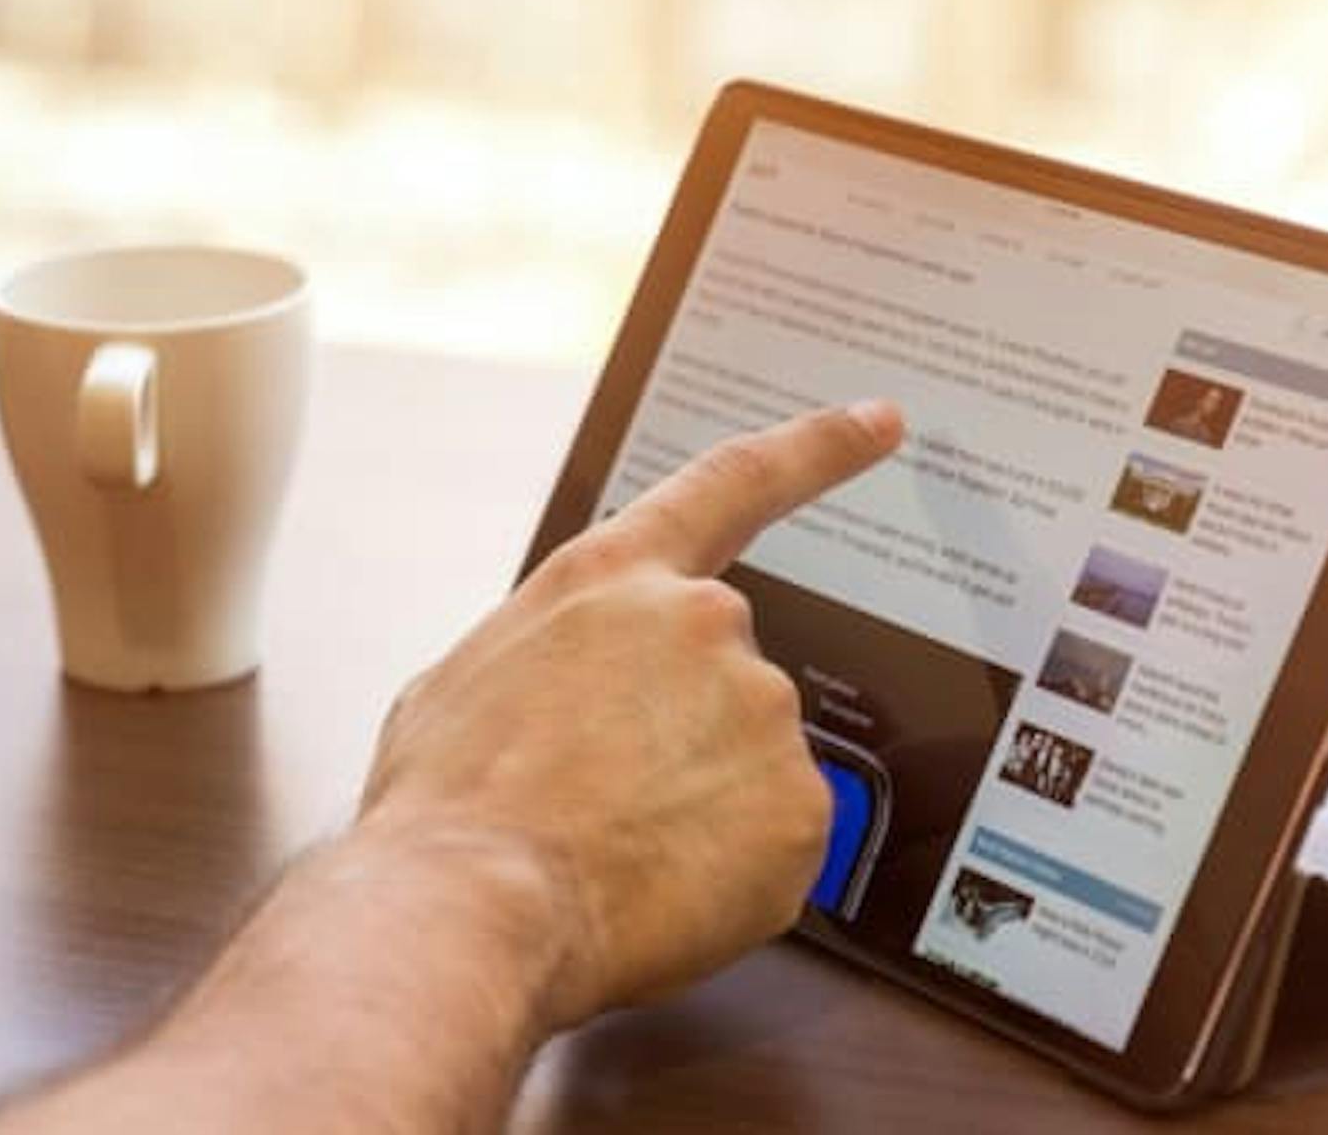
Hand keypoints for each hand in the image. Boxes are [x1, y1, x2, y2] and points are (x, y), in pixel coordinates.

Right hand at [356, 401, 904, 1028]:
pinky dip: (728, 873)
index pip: (734, 484)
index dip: (817, 449)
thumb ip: (553, 658)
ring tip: (611, 850)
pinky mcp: (801, 808)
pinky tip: (655, 886)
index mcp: (612, 579)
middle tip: (603, 804)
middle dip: (678, 742)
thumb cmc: (448, 804)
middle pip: (724, 679)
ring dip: (699, 809)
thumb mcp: (464, 682)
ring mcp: (761, 712)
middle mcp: (703, 623)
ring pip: (750, 767)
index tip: (878, 422)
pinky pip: (776, 844)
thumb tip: (570, 698)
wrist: (471, 905)